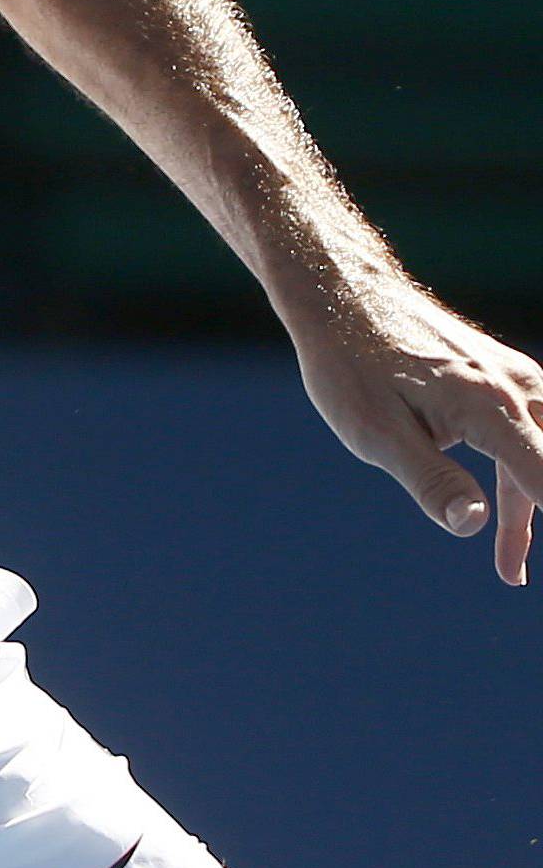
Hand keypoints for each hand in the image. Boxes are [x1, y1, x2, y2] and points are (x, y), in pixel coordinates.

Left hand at [284, 267, 541, 586]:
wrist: (343, 295)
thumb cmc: (350, 364)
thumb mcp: (375, 432)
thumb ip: (429, 479)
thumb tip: (473, 524)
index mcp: (490, 408)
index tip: (522, 562)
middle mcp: (517, 390)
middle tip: (515, 568)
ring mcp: (515, 379)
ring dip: (531, 509)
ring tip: (509, 571)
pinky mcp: (504, 378)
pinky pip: (530, 437)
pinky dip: (523, 481)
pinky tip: (503, 523)